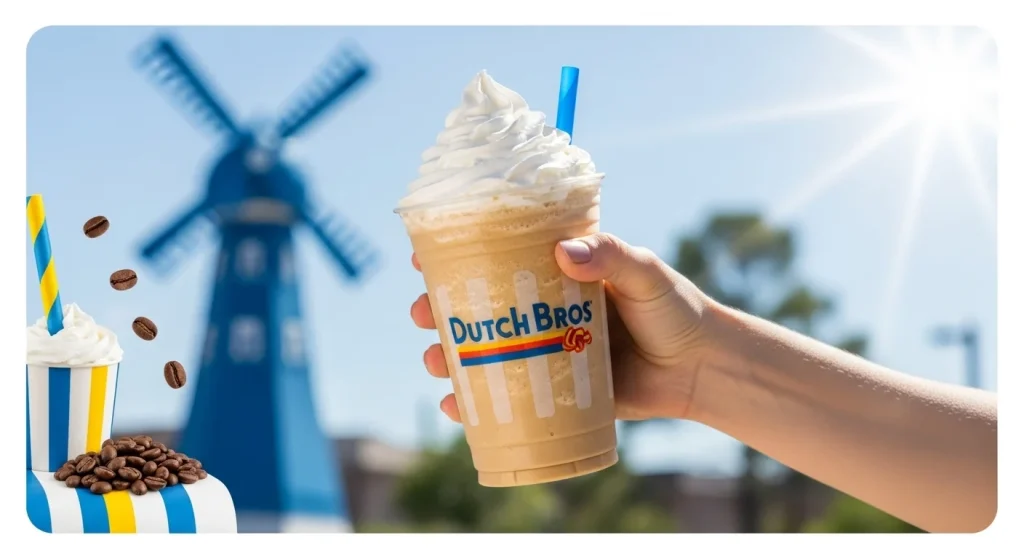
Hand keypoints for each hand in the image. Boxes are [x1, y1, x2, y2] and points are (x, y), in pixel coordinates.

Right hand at [409, 232, 713, 422]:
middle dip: (438, 313)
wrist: (701, 369)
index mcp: (555, 274)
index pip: (496, 259)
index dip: (456, 258)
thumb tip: (564, 251)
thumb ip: (611, 257)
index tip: (424, 260)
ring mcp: (544, 353)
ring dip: (449, 358)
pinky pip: (507, 398)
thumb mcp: (644, 274)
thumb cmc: (674, 310)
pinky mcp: (554, 393)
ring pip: (483, 354)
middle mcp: (541, 312)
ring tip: (435, 362)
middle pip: (477, 309)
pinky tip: (456, 407)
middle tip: (420, 315)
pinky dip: (476, 404)